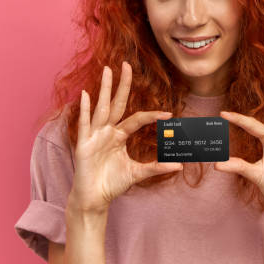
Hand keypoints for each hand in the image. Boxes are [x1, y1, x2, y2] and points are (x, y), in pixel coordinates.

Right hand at [68, 62, 182, 213]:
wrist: (94, 199)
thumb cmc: (112, 184)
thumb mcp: (137, 173)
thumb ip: (156, 167)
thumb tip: (179, 166)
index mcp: (119, 135)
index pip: (137, 119)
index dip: (152, 116)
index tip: (169, 114)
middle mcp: (107, 131)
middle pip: (116, 103)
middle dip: (122, 84)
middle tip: (127, 64)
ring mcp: (94, 135)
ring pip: (101, 108)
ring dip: (104, 89)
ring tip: (107, 71)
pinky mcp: (83, 144)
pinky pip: (85, 123)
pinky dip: (85, 109)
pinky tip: (85, 94)